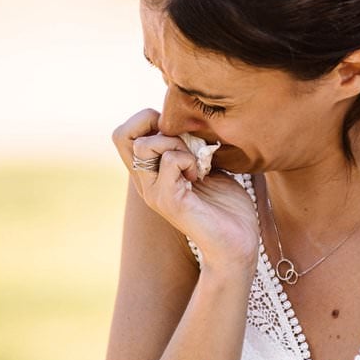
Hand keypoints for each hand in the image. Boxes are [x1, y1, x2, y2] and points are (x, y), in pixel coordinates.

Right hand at [113, 109, 259, 271]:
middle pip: (122, 136)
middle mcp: (145, 182)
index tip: (179, 131)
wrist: (237, 241)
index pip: (124, 133)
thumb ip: (189, 145)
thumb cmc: (225, 203)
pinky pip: (169, 161)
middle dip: (155, 124)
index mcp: (150, 172)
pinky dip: (189, 158)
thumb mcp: (204, 164)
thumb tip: (187, 118)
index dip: (148, 119)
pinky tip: (201, 174)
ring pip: (144, 145)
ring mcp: (154, 192)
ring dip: (175, 142)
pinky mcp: (169, 201)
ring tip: (195, 160)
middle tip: (183, 141)